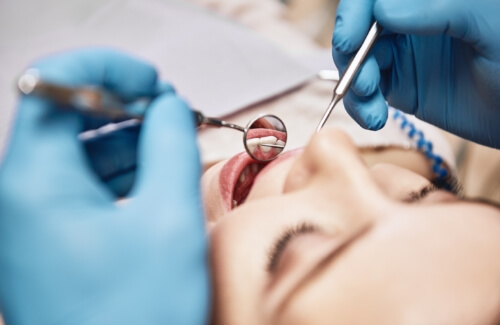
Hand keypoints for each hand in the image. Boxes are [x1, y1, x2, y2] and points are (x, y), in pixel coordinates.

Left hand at [0, 49, 208, 323]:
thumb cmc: (137, 319)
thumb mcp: (169, 218)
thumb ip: (171, 145)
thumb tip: (169, 107)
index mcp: (36, 182)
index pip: (54, 86)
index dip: (106, 69)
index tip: (150, 80)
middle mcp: (22, 195)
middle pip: (67, 115)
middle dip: (123, 102)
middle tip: (170, 107)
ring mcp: (35, 217)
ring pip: (78, 147)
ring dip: (126, 134)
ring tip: (171, 136)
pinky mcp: (55, 235)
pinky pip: (85, 180)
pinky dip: (121, 165)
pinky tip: (155, 168)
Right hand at [331, 0, 499, 147]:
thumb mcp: (490, 26)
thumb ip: (441, 8)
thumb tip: (384, 9)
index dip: (355, 14)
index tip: (349, 40)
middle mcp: (411, 21)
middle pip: (359, 29)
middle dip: (352, 57)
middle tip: (365, 83)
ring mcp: (403, 53)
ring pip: (357, 62)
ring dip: (354, 87)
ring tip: (372, 110)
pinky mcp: (399, 85)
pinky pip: (366, 92)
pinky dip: (360, 106)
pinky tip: (374, 118)